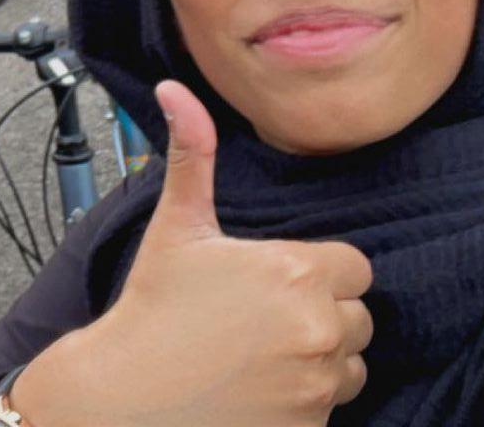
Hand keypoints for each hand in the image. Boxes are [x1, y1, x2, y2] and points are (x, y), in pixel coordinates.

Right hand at [10, 81, 372, 426]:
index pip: (354, 268)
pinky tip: (260, 391)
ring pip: (352, 365)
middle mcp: (318, 327)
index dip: (318, 273)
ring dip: (322, 361)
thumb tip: (176, 91)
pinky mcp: (310, 425)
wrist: (125, 398)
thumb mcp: (177, 228)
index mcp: (297, 271)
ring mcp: (317, 383)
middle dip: (322, 316)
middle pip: (358, 317)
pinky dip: (307, 402)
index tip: (275, 283)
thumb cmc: (152, 310)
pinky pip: (333, 407)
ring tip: (264, 357)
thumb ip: (194, 156)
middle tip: (264, 321)